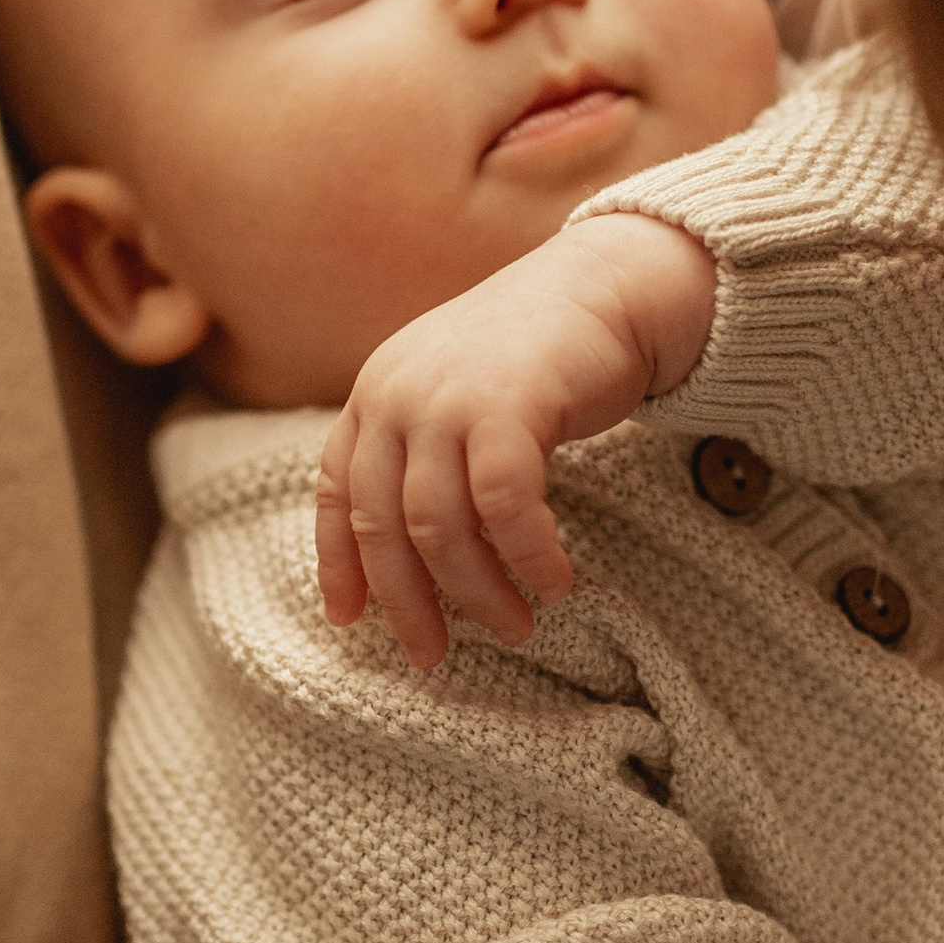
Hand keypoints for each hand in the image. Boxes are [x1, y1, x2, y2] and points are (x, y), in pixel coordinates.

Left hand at [317, 217, 716, 665]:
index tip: (350, 623)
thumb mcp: (455, 396)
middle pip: (382, 524)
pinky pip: (505, 506)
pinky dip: (528, 555)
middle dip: (407, 601)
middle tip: (434, 656)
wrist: (609, 286)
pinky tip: (557, 582)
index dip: (339, 563)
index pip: (334, 492)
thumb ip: (421, 453)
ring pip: (439, 526)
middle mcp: (396, 393)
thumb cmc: (538, 357)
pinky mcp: (508, 404)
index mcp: (375, 392)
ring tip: (515, 626)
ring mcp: (447, 397)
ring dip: (476, 591)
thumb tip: (403, 554)